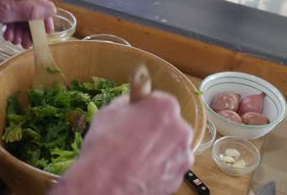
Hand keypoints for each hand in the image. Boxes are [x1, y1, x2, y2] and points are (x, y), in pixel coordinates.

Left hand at [0, 0, 55, 47]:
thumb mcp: (3, 11)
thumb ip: (28, 10)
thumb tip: (52, 9)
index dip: (43, 16)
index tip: (46, 33)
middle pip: (30, 4)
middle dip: (28, 25)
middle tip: (27, 43)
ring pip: (20, 7)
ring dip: (19, 26)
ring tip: (14, 41)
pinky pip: (11, 6)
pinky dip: (11, 21)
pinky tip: (8, 34)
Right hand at [49, 92, 193, 194]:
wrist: (104, 185)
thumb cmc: (105, 146)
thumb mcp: (109, 112)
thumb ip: (127, 103)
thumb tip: (132, 102)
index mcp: (165, 107)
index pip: (160, 100)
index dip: (147, 107)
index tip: (137, 114)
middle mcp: (181, 129)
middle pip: (170, 123)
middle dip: (156, 128)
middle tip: (135, 137)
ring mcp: (183, 155)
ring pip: (172, 146)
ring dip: (159, 148)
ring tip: (136, 156)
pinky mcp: (180, 176)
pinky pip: (170, 165)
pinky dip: (160, 167)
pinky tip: (141, 170)